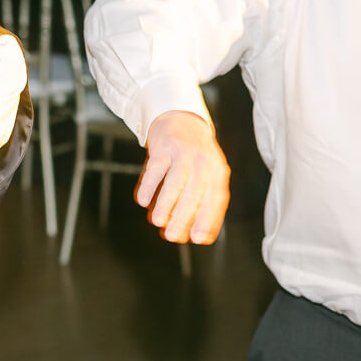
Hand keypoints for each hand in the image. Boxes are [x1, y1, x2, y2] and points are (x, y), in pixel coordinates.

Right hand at [137, 111, 230, 243]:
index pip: (215, 200)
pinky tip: (142, 200)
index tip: (198, 239)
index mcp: (218, 172)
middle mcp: (204, 162)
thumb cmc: (194, 156)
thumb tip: (193, 235)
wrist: (181, 121)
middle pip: (194, 194)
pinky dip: (148, 186)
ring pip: (175, 183)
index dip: (207, 220)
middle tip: (172, 236)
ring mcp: (183, 154)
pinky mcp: (163, 147)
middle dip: (183, 218)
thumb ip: (202, 202)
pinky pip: (155, 169)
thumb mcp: (207, 175)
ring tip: (158, 222)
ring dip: (166, 205)